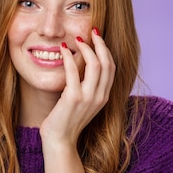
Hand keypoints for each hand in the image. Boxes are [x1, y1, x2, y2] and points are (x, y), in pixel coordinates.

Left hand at [39, 28, 115, 148]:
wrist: (60, 141)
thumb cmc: (67, 121)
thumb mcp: (83, 103)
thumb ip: (87, 87)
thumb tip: (83, 66)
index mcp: (104, 96)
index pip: (111, 67)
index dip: (106, 50)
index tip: (98, 37)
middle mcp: (100, 96)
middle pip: (107, 63)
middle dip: (100, 44)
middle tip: (92, 31)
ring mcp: (88, 98)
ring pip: (95, 65)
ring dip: (86, 48)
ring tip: (77, 39)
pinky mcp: (73, 99)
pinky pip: (73, 72)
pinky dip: (69, 57)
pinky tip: (62, 49)